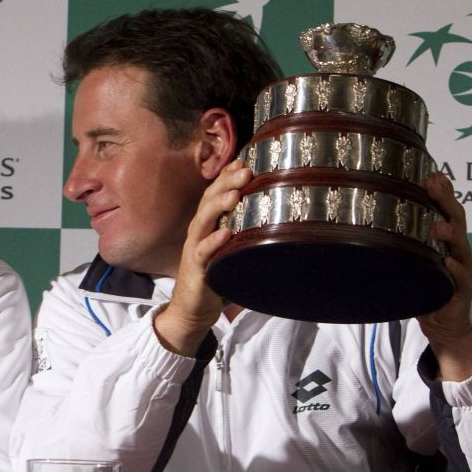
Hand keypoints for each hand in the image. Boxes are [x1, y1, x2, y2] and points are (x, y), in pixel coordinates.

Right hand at [154, 160, 251, 355]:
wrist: (192, 310)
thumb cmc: (216, 278)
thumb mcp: (232, 252)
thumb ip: (246, 236)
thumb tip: (279, 223)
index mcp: (208, 226)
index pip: (215, 194)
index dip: (227, 177)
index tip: (244, 161)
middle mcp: (199, 232)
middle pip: (209, 201)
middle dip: (226, 183)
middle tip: (245, 170)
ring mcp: (195, 249)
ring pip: (203, 221)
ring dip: (218, 206)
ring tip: (235, 194)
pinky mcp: (195, 268)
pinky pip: (202, 252)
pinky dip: (213, 241)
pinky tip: (226, 233)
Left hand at [416, 172, 471, 380]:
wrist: (442, 324)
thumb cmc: (423, 285)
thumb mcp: (412, 258)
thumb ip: (400, 238)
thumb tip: (367, 214)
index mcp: (446, 240)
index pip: (446, 209)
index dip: (441, 191)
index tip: (431, 173)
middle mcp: (457, 251)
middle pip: (456, 221)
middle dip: (447, 202)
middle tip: (435, 186)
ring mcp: (462, 270)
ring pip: (461, 248)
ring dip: (451, 235)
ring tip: (439, 226)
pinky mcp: (460, 292)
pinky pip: (460, 280)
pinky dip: (454, 271)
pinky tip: (447, 264)